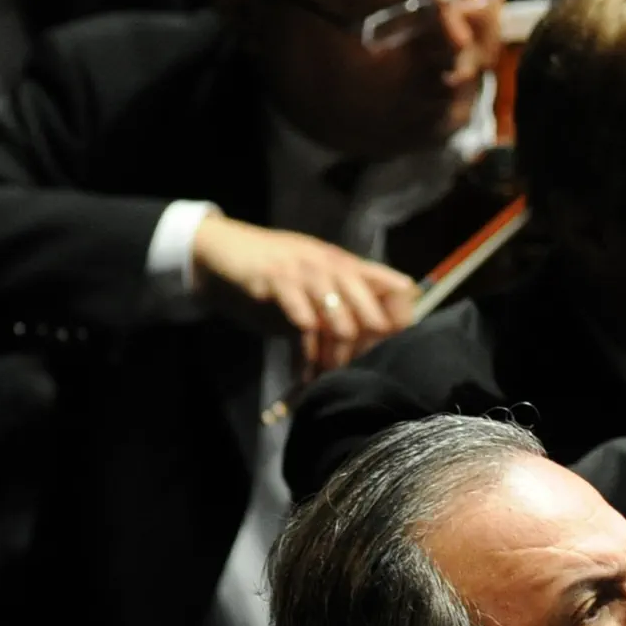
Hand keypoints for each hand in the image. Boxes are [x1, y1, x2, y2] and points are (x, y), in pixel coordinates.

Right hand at [190, 213, 417, 376]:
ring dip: (334, 360)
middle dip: (364, 355)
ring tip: (324, 376)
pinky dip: (305, 356)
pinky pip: (305, 325)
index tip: (385, 350)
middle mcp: (336, 266)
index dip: (400, 325)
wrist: (223, 250)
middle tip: (349, 374)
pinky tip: (301, 372)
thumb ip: (349, 304)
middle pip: (375, 319)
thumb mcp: (320, 284)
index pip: (402, 291)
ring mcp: (307, 272)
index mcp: (351, 266)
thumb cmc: (277, 275)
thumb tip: (381, 340)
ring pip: (343, 326)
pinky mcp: (278, 282)